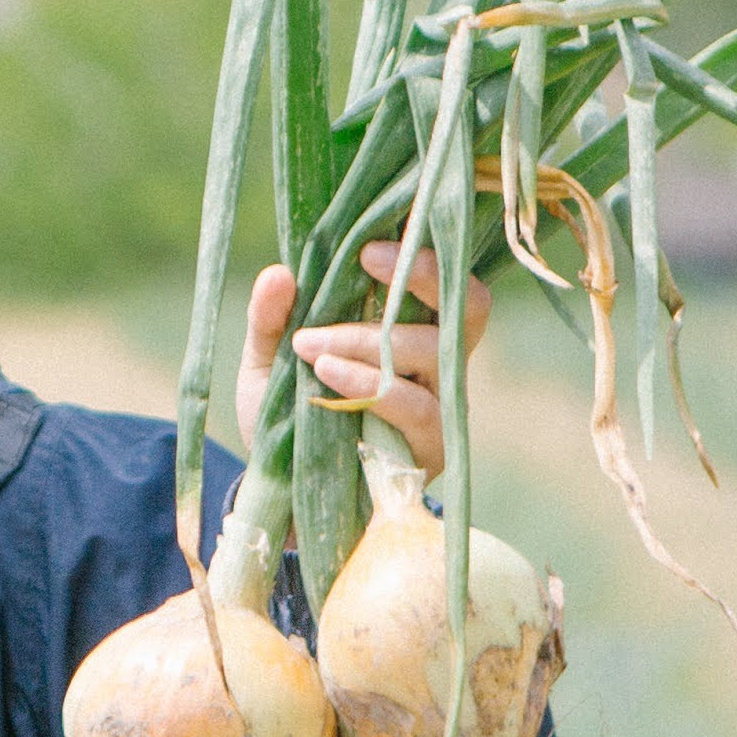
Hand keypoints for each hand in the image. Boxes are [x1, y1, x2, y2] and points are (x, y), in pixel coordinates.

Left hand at [240, 239, 491, 476]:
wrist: (285, 492)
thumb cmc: (288, 416)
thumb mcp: (267, 362)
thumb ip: (270, 318)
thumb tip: (278, 272)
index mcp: (407, 327)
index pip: (443, 279)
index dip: (421, 252)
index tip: (367, 243)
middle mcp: (436, 359)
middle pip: (469, 305)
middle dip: (421, 274)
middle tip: (363, 261)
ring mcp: (440, 402)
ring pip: (431, 350)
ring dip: (366, 339)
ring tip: (309, 345)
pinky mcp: (434, 445)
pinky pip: (417, 405)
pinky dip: (369, 382)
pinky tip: (328, 374)